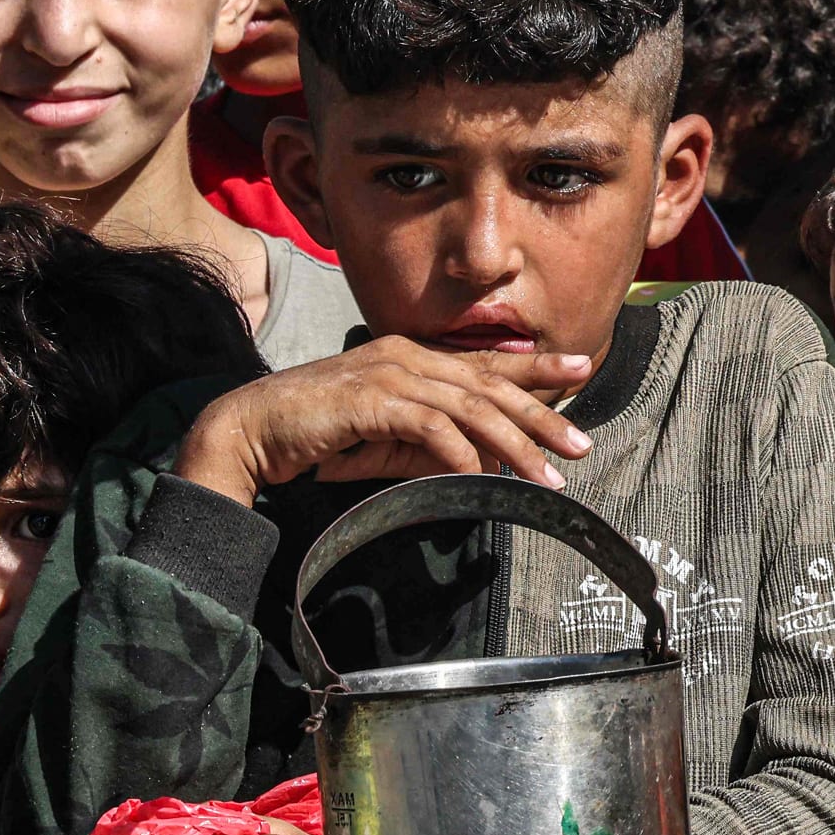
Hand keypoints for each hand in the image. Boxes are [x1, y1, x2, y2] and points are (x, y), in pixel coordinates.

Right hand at [176, 337, 594, 505]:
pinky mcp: (370, 398)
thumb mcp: (387, 440)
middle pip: (489, 385)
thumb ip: (431, 444)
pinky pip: (430, 426)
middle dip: (541, 415)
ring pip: (469, 407)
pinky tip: (481, 479)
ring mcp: (389, 372)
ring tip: (544, 475)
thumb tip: (481, 461)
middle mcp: (407, 356)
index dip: (536, 367)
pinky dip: (460, 454)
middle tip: (580, 445)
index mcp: (412, 357)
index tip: (582, 370)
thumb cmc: (318, 435)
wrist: (253, 430)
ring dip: (512, 444)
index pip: (486, 364)